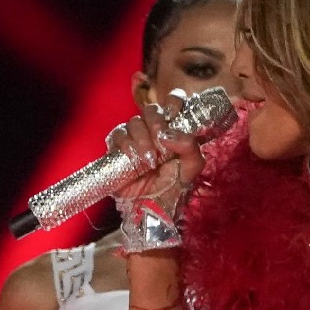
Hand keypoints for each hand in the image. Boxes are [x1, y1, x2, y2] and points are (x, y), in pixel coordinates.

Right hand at [105, 89, 205, 204]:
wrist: (154, 208)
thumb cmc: (174, 188)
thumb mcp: (192, 167)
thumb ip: (190, 146)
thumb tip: (168, 134)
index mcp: (173, 129)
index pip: (173, 102)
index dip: (173, 101)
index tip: (174, 114)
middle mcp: (153, 130)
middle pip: (150, 109)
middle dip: (156, 122)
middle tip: (160, 141)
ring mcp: (134, 138)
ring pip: (134, 122)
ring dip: (142, 139)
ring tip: (149, 161)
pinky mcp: (117, 149)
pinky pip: (117, 136)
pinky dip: (126, 145)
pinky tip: (135, 160)